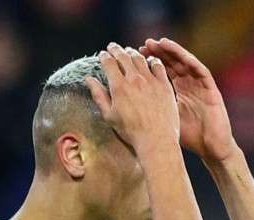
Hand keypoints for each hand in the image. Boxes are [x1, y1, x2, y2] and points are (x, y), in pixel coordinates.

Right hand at [88, 44, 179, 158]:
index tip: (102, 55)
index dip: (104, 56)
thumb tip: (89, 79)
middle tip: (113, 47)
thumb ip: (99, 95)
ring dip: (132, 53)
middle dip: (116, 49)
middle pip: (123, 56)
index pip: (109, 63)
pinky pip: (158, 66)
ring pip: (140, 58)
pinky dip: (152, 60)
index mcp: (118, 86)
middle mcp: (134, 79)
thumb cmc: (131, 132)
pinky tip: (150, 61)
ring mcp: (150, 81)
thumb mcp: (109, 116)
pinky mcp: (164, 85)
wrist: (156, 140)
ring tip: (129, 52)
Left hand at [140, 37, 237, 162]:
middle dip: (160, 52)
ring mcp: (201, 86)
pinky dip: (191, 62)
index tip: (136, 54)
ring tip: (160, 43)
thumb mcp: (167, 118)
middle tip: (145, 44)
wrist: (211, 148)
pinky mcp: (211, 90)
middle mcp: (190, 84)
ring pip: (187, 63)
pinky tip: (181, 55)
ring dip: (174, 52)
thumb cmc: (189, 138)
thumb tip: (130, 102)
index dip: (152, 60)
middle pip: (174, 63)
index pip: (164, 70)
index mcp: (179, 90)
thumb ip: (154, 106)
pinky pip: (201, 71)